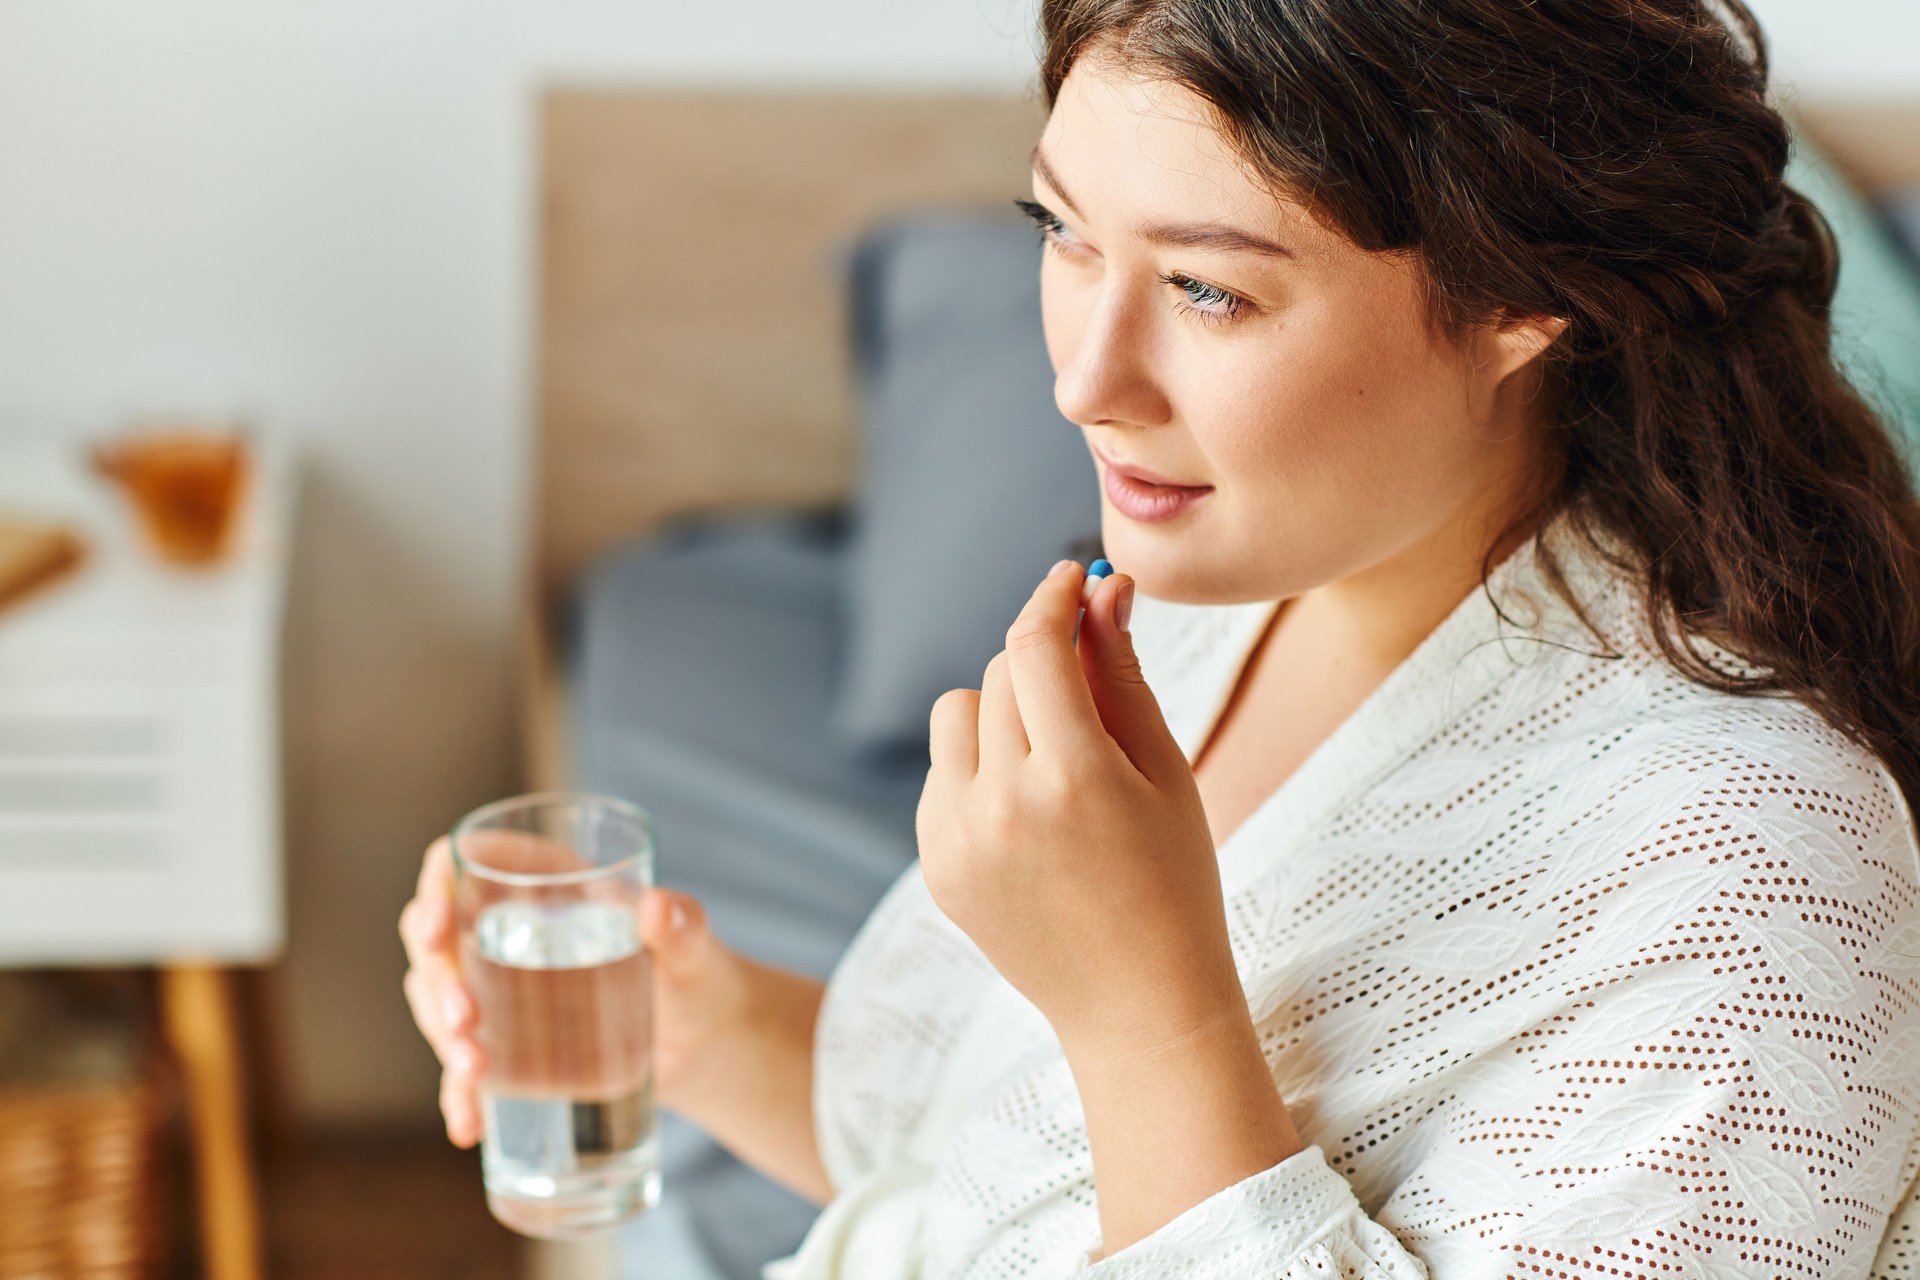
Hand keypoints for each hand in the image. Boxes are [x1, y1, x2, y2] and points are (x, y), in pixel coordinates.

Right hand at [398, 836, 747, 1146]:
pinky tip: (468, 1123)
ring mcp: (501, 993)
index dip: (436, 886)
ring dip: (442, 1035)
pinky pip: (464, 1067)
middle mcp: (509, 932)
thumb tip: (660, 907)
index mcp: (544, 884)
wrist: (703, 1042)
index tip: (438, 928)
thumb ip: (683, 927)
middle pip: (436, 940)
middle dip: (436, 979)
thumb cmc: (697, 974)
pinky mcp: (509, 1047)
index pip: (464, 863)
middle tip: (465, 1017)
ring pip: (439, 1002)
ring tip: (475, 1068)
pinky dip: (460, 1094)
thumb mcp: (693, 949)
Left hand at [917, 560, 1245, 1057]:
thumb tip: (1102, 587)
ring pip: (957, 714)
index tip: (1071, 579)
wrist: (1137, 1002)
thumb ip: (1122, 672)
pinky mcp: (935, 865)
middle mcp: (1002, 806)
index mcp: (1074, 779)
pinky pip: (941, 773)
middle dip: (1043, 668)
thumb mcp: (1164, 770)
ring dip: (999, 712)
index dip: (1053, 598)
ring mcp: (957, 840)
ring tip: (1053, 761)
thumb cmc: (1172, 878)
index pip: (1036, 647)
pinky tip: (1028, 813)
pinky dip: (977, 768)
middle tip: (1090, 696)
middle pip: (1000, 675)